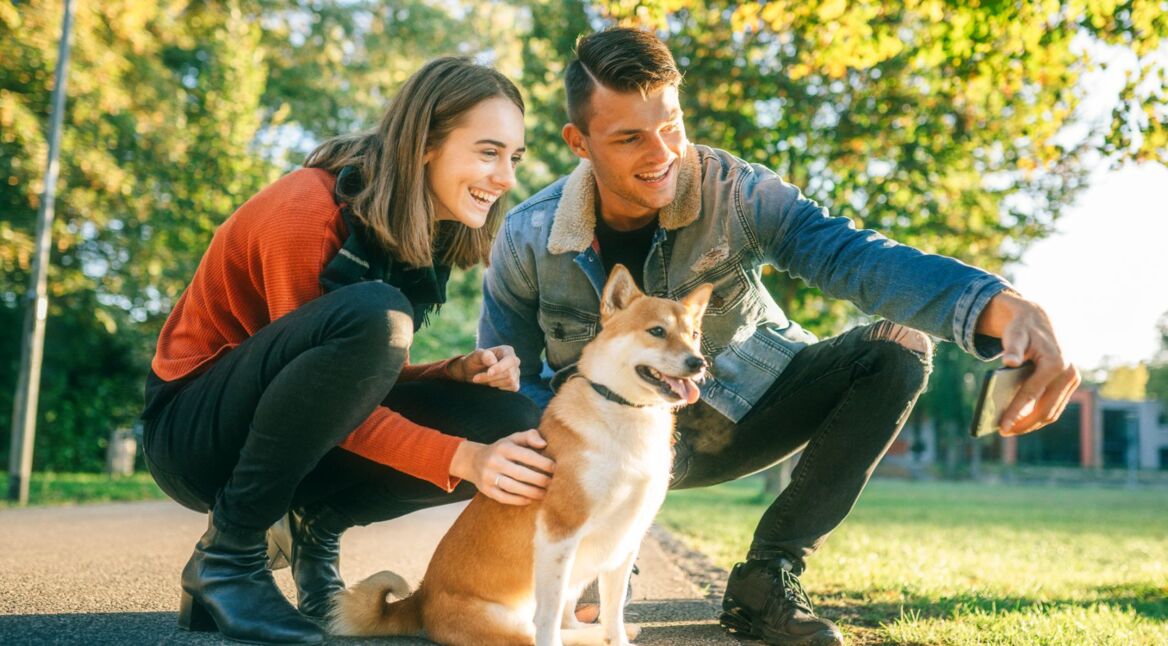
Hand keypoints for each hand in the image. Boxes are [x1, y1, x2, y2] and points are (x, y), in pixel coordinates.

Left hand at [449, 346, 520, 391]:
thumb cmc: (474, 362)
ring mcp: (516, 372)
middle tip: (476, 378)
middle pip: (508, 373)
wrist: (472, 373)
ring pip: (510, 381)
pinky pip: (513, 387)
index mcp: (507, 351)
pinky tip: (492, 383)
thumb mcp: (475, 356)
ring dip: (493, 382)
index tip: (489, 373)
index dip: (500, 368)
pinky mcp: (515, 383)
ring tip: (483, 379)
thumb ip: (483, 355)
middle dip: (491, 377)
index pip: (510, 360)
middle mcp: (514, 361)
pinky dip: (500, 387)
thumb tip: (493, 361)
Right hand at [449, 429, 554, 504]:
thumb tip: (544, 444)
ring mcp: (489, 477)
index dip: (542, 463)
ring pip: (513, 487)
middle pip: (521, 473)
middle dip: (540, 480)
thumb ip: (530, 436)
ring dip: (532, 492)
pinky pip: (505, 497)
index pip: (526, 456)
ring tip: (545, 493)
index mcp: (504, 448)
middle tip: (553, 483)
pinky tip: (531, 499)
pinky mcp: (486, 490)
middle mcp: (494, 462)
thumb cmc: (502, 449)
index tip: (555, 468)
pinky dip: (519, 500)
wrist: (473, 461)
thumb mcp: (513, 438)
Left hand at [976, 291, 1080, 435]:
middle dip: (1024, 423)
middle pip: (1046, 409)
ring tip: (1011, 430)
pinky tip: (1022, 421)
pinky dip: (1039, 416)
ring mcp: (1072, 380)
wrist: (1038, 320)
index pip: (1032, 394)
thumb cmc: (1022, 329)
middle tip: (1003, 432)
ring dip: (1032, 423)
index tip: (1002, 427)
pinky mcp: (1070, 384)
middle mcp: (1069, 373)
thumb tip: (1009, 362)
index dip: (1016, 412)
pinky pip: (1054, 406)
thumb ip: (1012, 348)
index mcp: (1055, 363)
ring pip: (1052, 411)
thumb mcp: (1015, 334)